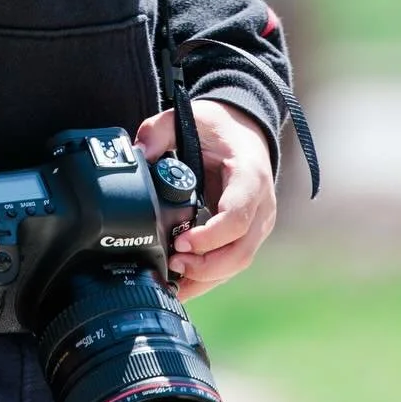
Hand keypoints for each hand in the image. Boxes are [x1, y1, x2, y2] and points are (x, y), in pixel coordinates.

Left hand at [134, 99, 276, 300]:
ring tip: (172, 280)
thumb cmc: (219, 128)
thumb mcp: (190, 118)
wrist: (244, 130)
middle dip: (206, 267)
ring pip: (238, 263)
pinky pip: (232, 262)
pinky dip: (209, 276)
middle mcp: (262, 205)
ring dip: (206, 277)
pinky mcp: (250, 234)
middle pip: (241, 252)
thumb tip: (138, 155)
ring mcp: (259, 223)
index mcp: (250, 177)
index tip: (181, 242)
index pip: (238, 217)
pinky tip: (184, 283)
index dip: (210, 237)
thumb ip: (160, 131)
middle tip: (172, 265)